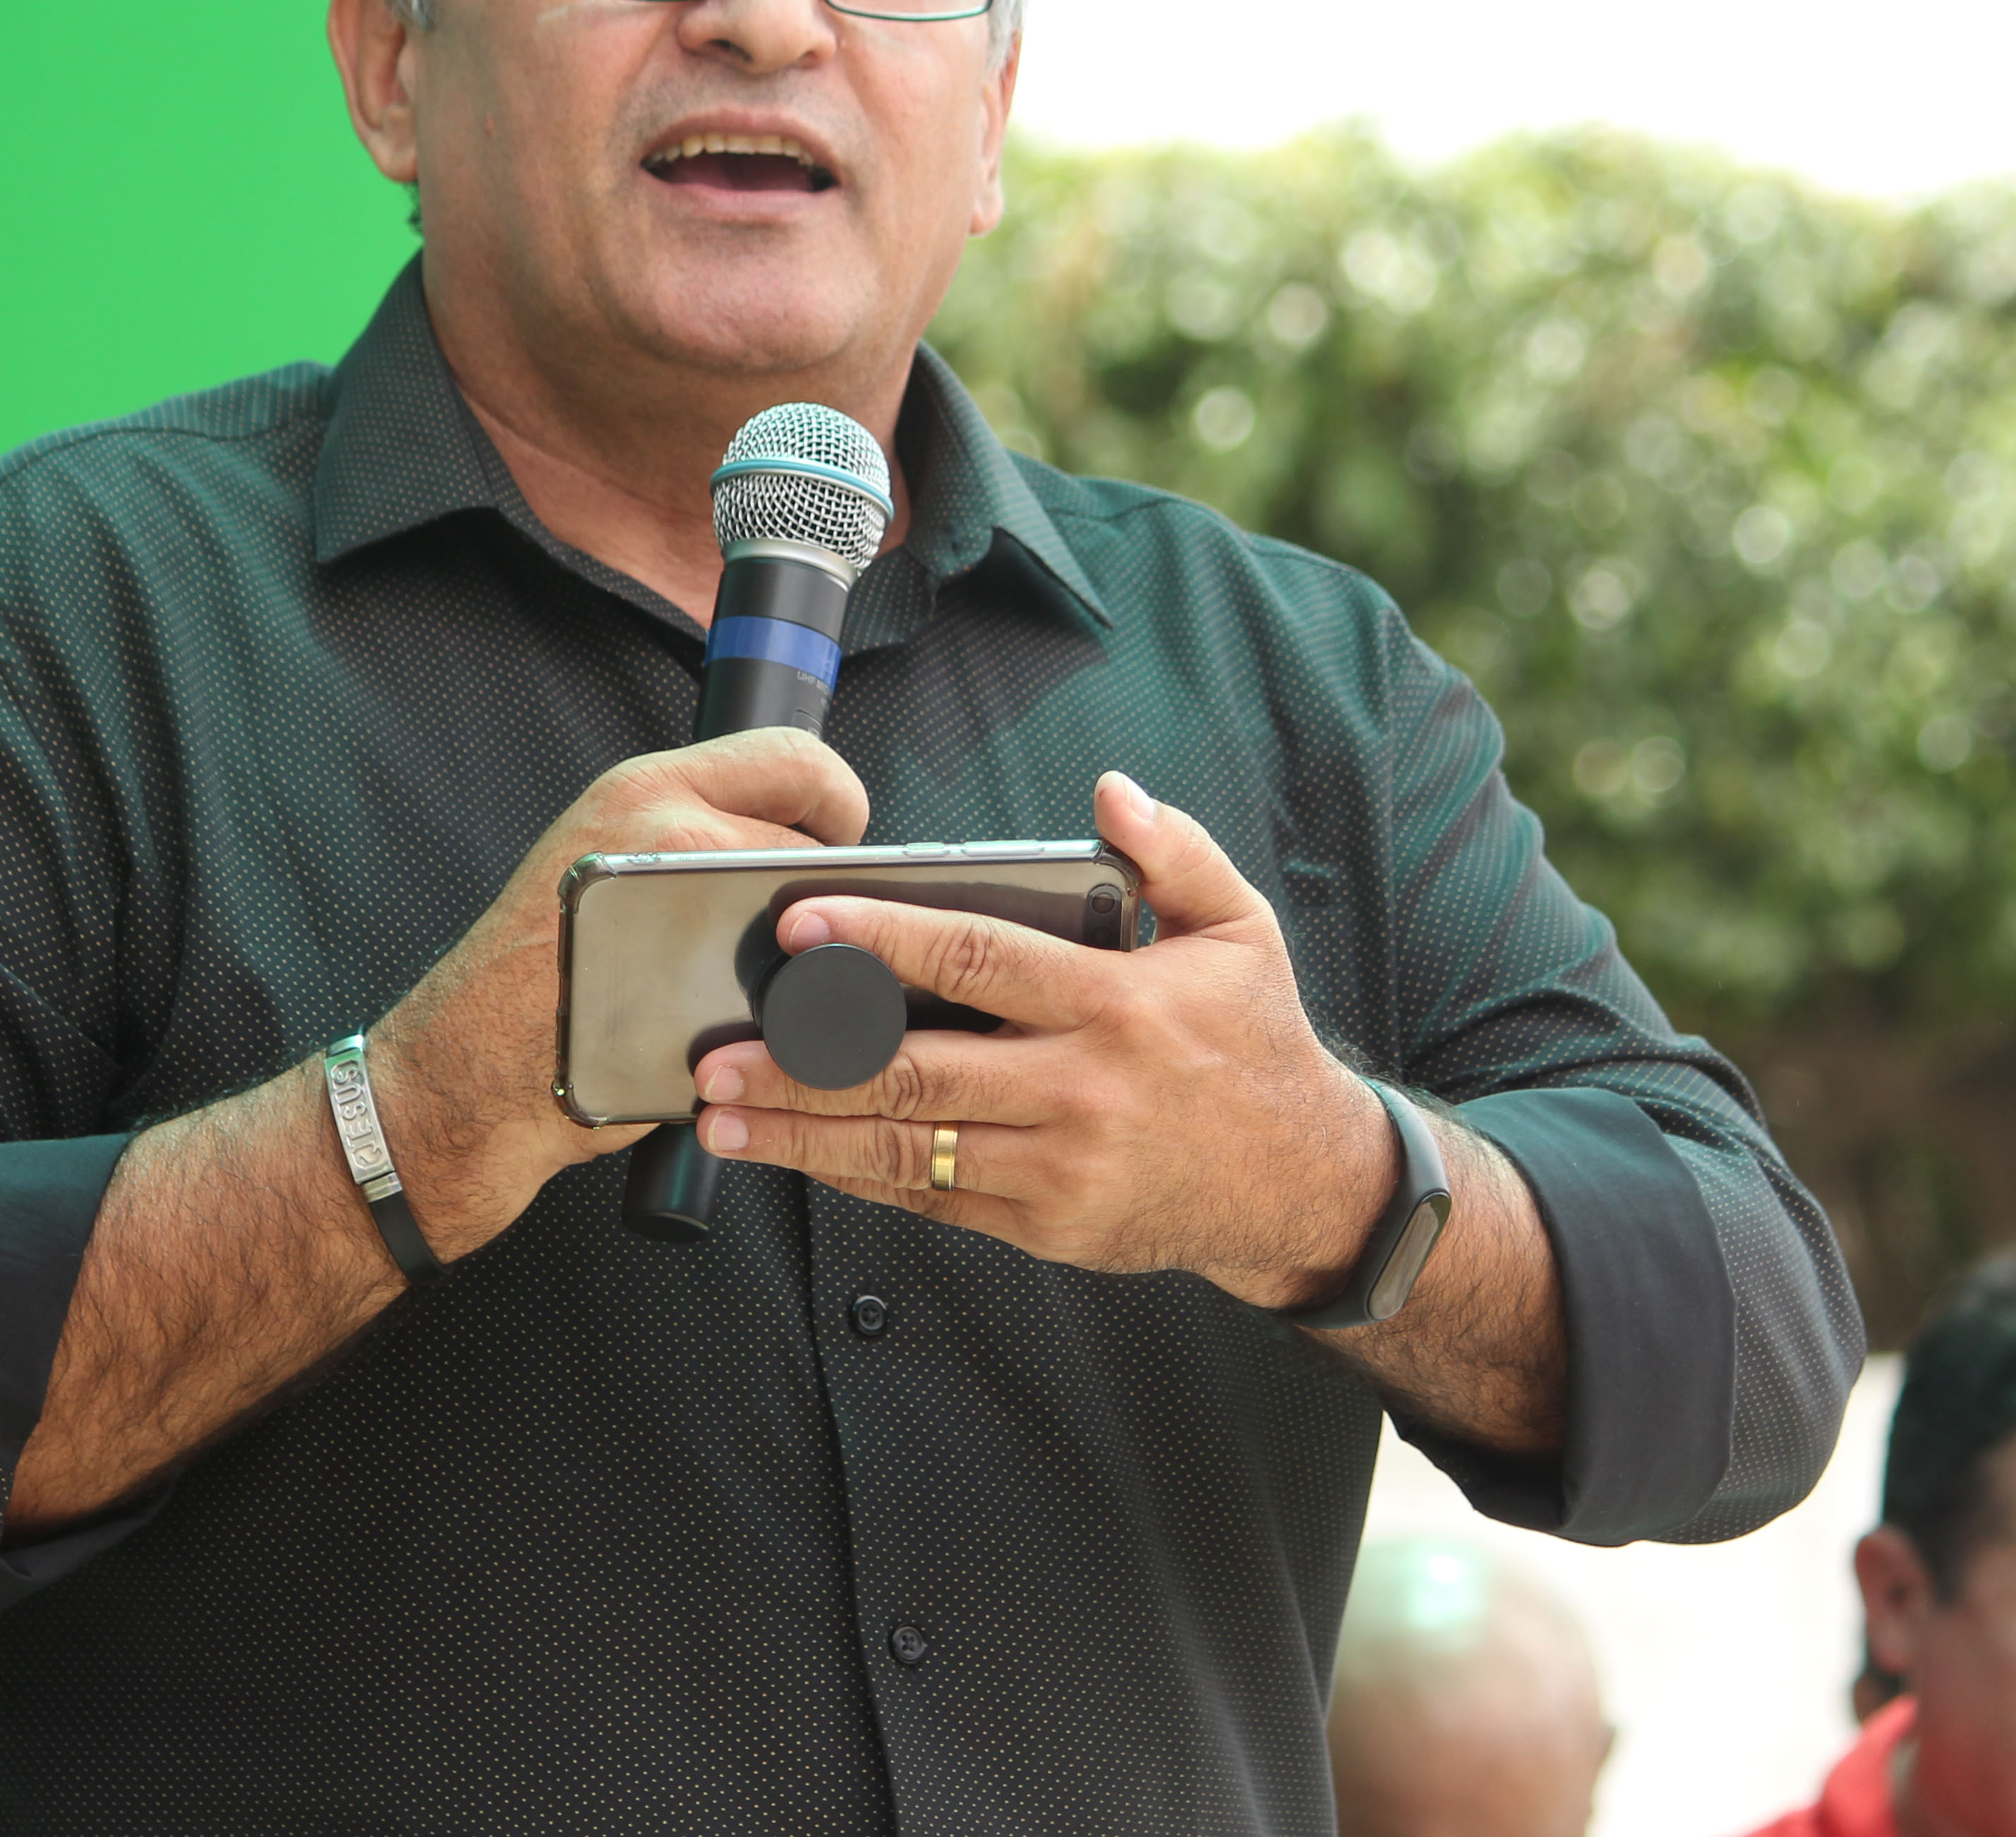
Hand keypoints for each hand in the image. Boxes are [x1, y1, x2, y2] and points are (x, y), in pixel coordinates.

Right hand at [364, 729, 868, 1255]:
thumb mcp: (603, 862)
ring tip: (759, 971)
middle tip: (789, 922)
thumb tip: (792, 840)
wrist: (476, 1064)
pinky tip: (749, 1014)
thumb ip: (689, 831)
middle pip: (810, 838)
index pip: (794, 755)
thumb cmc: (538, 975)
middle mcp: (664, 828)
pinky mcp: (700, 983)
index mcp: (647, 788)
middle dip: (817, 884)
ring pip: (809, 910)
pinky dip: (791, 998)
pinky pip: (791, 980)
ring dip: (809, 943)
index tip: (834, 836)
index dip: (836, 800)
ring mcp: (683, 904)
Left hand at [690, 773, 1394, 1306]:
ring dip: (806, 1135)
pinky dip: (861, 1178)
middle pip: (918, 1071)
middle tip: (716, 1056)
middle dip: (805, 1064)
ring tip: (723, 1117)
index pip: (980, 959)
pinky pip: (935, 1200)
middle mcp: (1081, 1088)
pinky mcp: (1048, 1225)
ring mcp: (1060, 1166)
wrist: (1299, 1180)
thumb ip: (1173, 853)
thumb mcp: (1243, 927)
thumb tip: (1108, 790)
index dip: (883, 939)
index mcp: (1118, 1001)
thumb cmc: (1255, 1040)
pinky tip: (800, 1156)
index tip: (800, 925)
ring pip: (910, 1148)